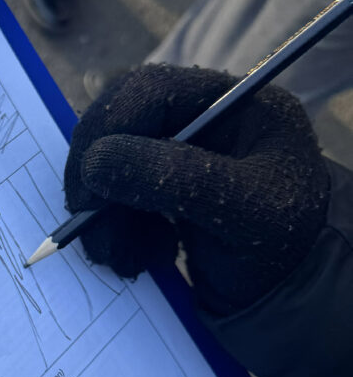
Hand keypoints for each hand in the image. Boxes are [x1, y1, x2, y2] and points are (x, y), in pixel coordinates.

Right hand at [63, 65, 329, 314]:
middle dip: (97, 176)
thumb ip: (176, 178)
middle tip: (87, 223)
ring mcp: (176, 146)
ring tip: (124, 258)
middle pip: (117, 120)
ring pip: (106, 159)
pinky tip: (142, 255)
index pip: (152, 88)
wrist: (288, 288)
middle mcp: (201, 114)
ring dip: (102, 212)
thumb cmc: (282, 246)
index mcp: (236, 102)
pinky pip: (111, 191)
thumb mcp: (244, 212)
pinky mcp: (157, 180)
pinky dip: (112, 226)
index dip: (108, 128)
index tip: (89, 184)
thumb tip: (95, 162)